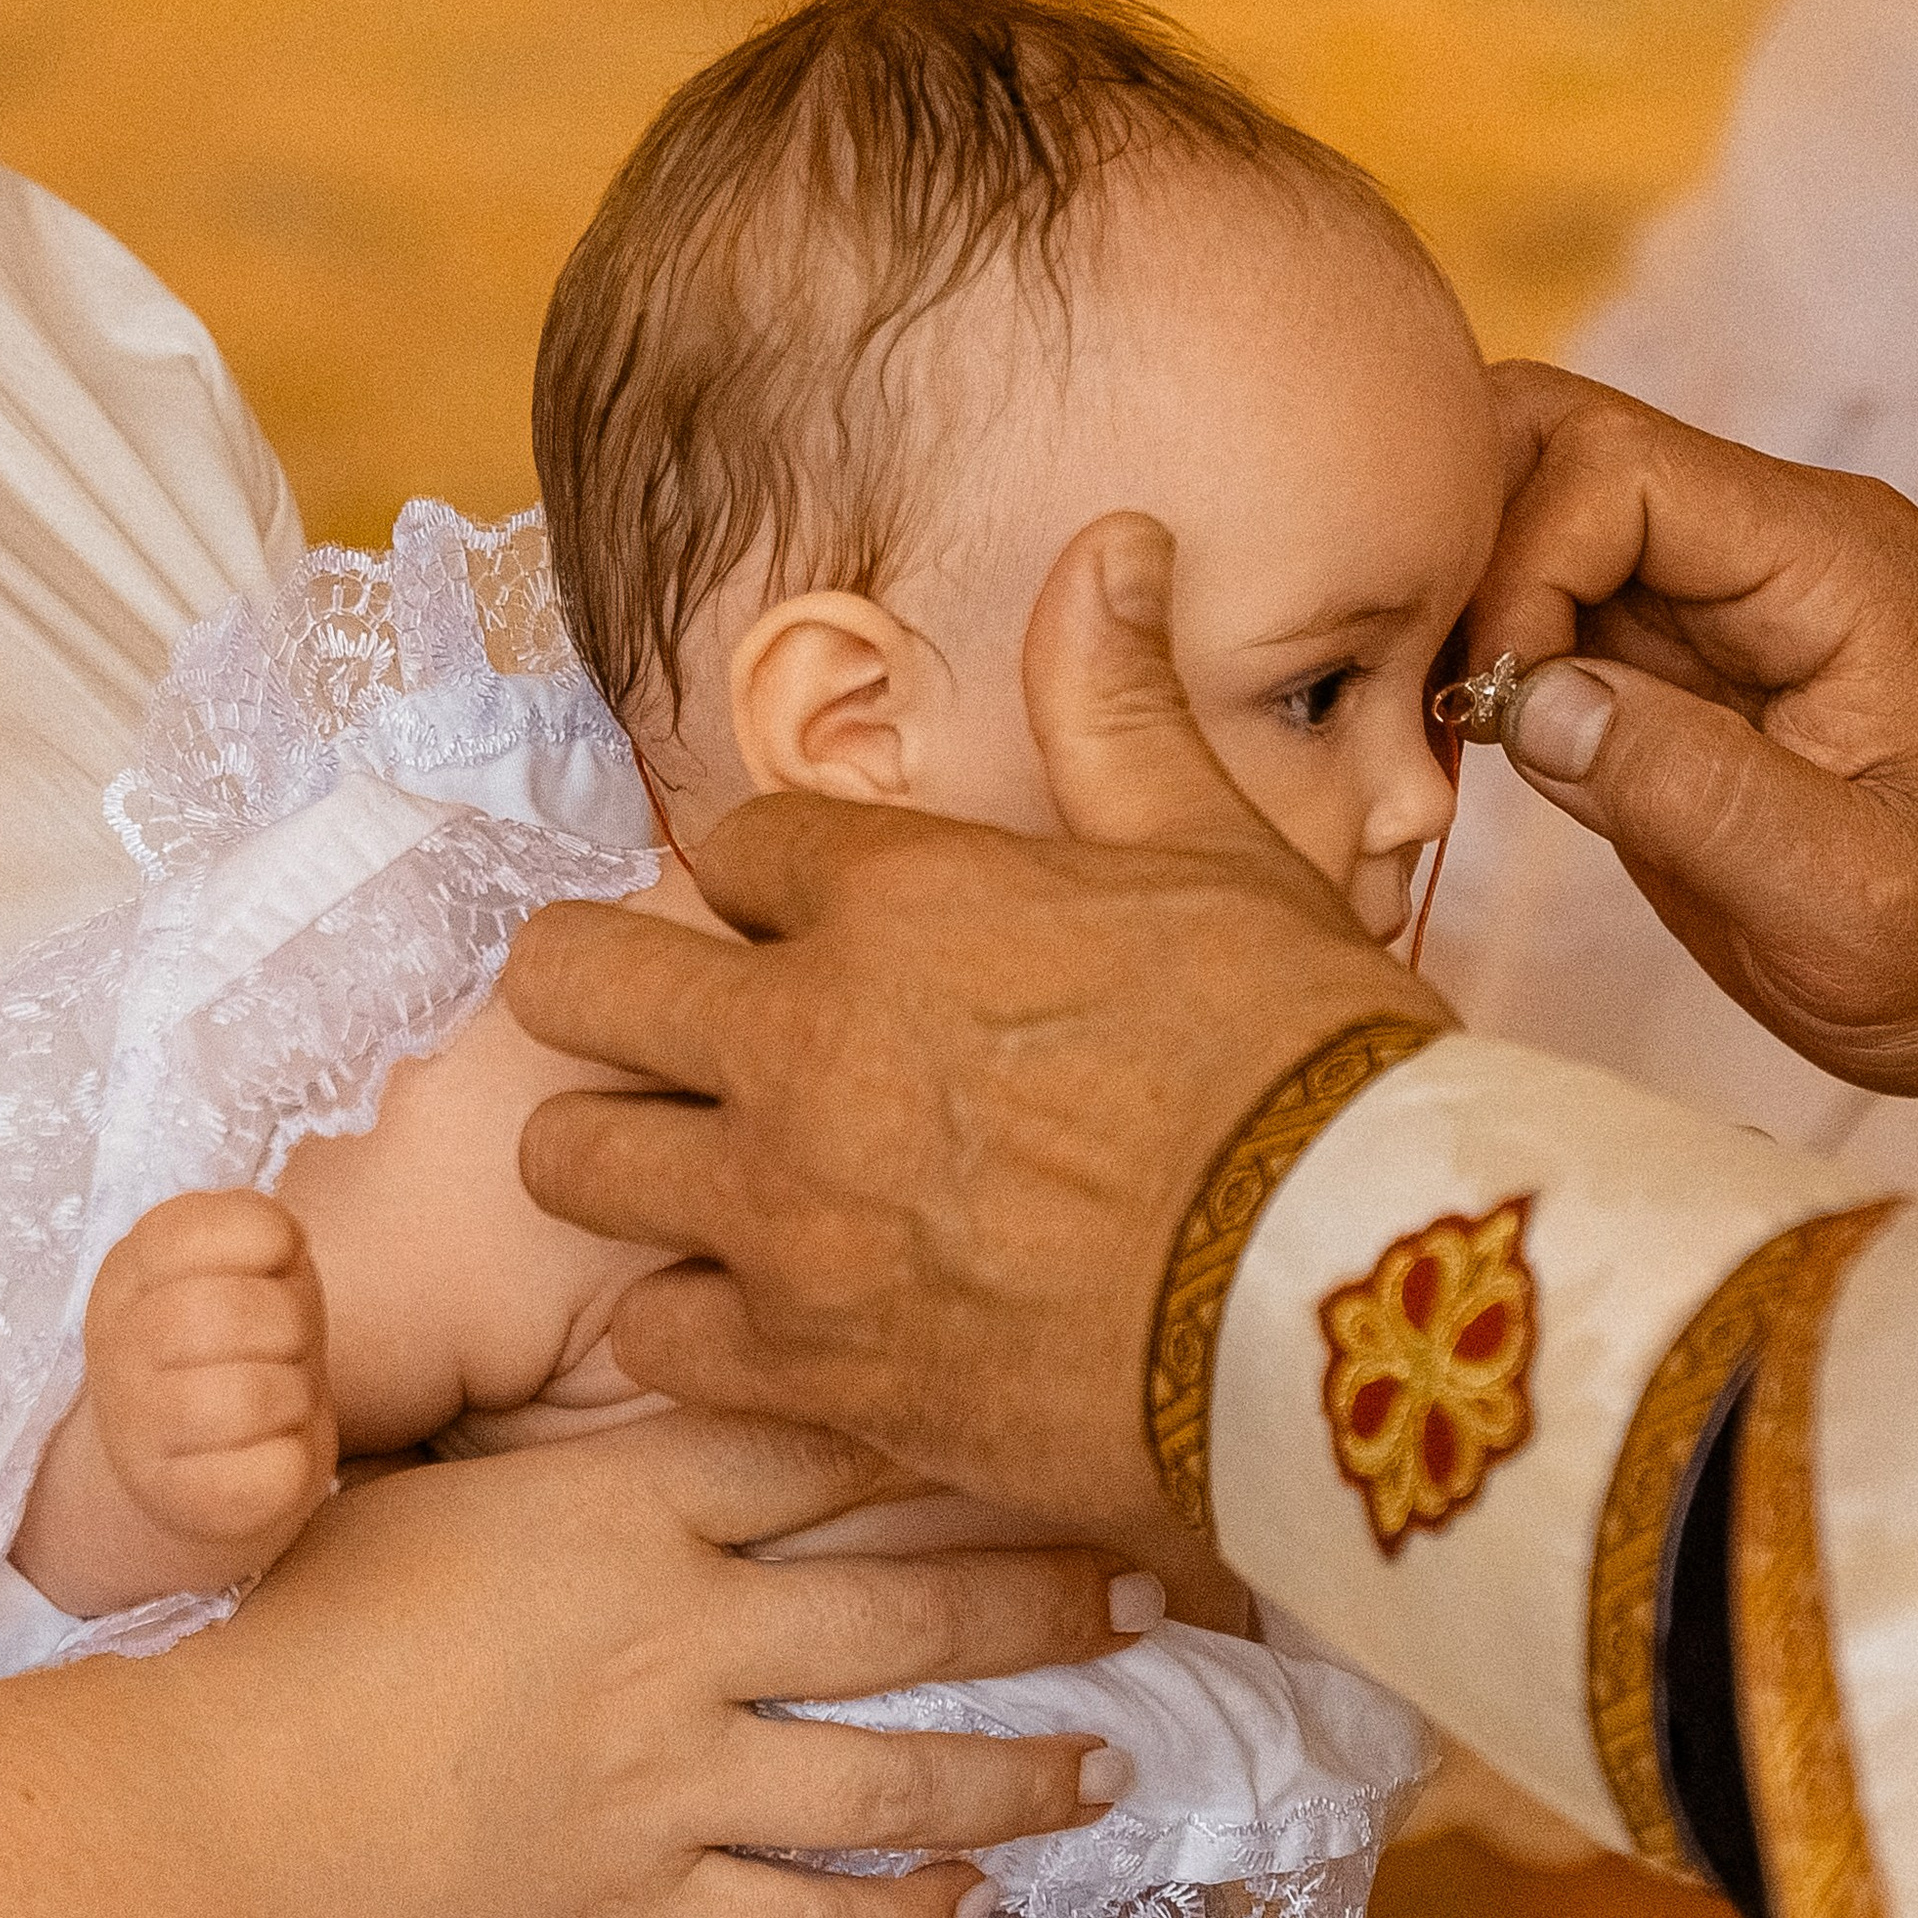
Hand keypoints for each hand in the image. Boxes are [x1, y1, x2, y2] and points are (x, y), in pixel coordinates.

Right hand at [16, 1190, 336, 1612]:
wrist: (202, 1465)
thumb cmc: (242, 1346)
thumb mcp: (250, 1269)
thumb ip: (258, 1232)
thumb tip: (279, 1237)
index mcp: (129, 1271)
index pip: (195, 1228)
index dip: (269, 1241)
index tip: (273, 1270)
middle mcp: (114, 1346)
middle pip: (229, 1313)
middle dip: (291, 1325)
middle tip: (284, 1346)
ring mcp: (135, 1430)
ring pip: (251, 1397)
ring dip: (295, 1395)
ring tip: (278, 1399)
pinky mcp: (179, 1501)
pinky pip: (270, 1473)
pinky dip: (294, 1463)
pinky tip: (271, 1453)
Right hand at [186, 1409, 1152, 1917]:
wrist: (218, 1814)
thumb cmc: (306, 1630)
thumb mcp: (446, 1498)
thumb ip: (591, 1476)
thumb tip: (699, 1419)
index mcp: (621, 1514)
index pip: (830, 1453)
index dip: (961, 1441)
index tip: (1059, 1424)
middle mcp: (671, 1639)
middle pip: (911, 1610)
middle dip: (1053, 1602)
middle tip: (1155, 1592)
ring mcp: (664, 1785)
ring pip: (896, 1779)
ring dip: (1022, 1771)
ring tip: (1112, 1762)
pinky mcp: (636, 1910)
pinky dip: (905, 1916)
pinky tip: (974, 1897)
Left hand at [505, 515, 1446, 1548]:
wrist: (1345, 1294)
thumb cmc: (1310, 1072)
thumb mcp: (1223, 862)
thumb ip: (1120, 716)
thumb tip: (1111, 547)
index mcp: (901, 900)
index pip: (736, 852)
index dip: (766, 890)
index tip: (806, 929)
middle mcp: (805, 1044)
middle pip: (575, 982)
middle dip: (599, 991)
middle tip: (665, 1031)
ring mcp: (787, 1214)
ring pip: (572, 1160)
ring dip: (623, 1158)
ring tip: (700, 1180)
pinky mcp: (805, 1370)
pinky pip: (651, 1336)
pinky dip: (692, 1325)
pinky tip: (761, 1322)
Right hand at [1473, 365, 1917, 1115]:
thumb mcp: (1840, 900)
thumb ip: (1690, 792)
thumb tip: (1530, 703)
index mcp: (1830, 564)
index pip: (1615, 466)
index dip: (1520, 565)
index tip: (1490, 704)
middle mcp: (1773, 547)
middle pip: (1561, 447)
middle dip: (1467, 551)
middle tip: (1426, 689)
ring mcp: (1721, 599)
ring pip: (1536, 517)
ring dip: (1461, 606)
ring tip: (1434, 727)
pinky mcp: (1676, 665)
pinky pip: (1549, 608)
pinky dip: (1481, 659)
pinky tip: (1462, 748)